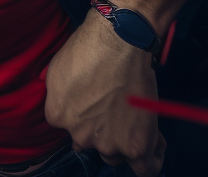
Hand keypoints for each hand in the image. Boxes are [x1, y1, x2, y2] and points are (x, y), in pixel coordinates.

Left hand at [45, 11, 165, 176]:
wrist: (118, 43)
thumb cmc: (88, 47)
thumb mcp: (56, 69)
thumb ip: (57, 94)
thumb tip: (65, 104)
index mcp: (57, 115)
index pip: (68, 125)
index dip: (80, 114)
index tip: (91, 104)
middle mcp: (79, 135)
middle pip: (89, 142)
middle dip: (98, 129)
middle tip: (111, 108)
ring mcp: (107, 144)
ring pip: (113, 154)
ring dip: (120, 141)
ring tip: (132, 119)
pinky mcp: (135, 146)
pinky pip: (144, 169)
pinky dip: (148, 161)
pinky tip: (150, 147)